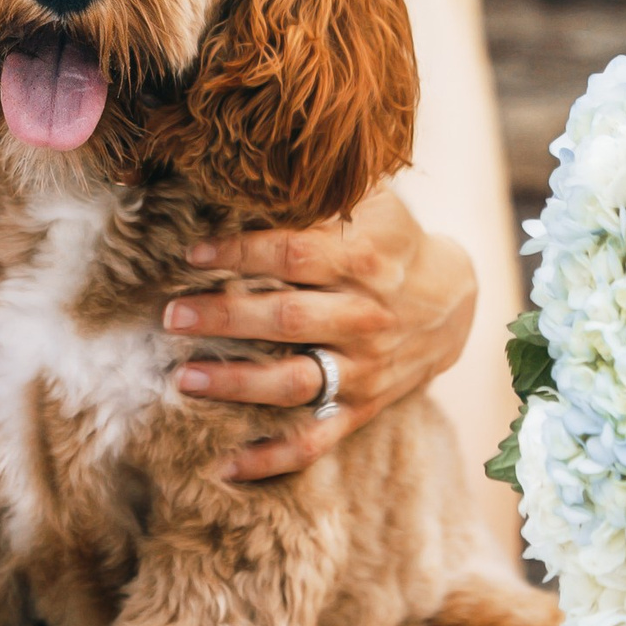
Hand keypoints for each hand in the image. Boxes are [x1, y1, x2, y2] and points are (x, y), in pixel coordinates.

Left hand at [161, 182, 477, 481]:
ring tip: (183, 380)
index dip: (240, 252)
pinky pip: (315, 440)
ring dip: (237, 384)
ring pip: (295, 382)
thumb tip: (252, 158)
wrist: (454, 302)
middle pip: (287, 319)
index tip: (192, 253)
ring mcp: (364, 369)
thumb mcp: (370, 203)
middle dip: (224, 319)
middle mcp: (365, 317)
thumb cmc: (391, 240)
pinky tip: (224, 467)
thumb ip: (320, 188)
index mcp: (365, 259)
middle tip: (171, 316)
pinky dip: (272, 458)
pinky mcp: (362, 408)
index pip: (294, 254)